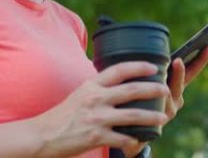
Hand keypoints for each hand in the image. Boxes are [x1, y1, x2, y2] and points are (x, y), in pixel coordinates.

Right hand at [30, 62, 170, 157]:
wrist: (41, 135)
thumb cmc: (62, 116)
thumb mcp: (80, 94)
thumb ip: (98, 88)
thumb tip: (117, 81)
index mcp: (92, 85)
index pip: (119, 69)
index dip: (139, 66)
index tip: (153, 67)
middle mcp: (96, 98)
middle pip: (131, 90)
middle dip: (153, 89)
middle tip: (166, 89)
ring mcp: (97, 118)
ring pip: (132, 115)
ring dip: (151, 116)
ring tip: (163, 117)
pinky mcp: (96, 136)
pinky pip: (122, 138)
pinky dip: (133, 140)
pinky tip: (140, 141)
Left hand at [121, 48, 207, 157]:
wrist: (134, 133)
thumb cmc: (144, 100)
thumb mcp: (153, 82)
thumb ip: (157, 71)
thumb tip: (149, 46)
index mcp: (177, 88)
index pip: (191, 73)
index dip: (199, 61)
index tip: (207, 47)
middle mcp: (176, 101)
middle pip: (179, 85)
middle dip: (179, 73)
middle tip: (178, 61)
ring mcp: (167, 113)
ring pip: (166, 97)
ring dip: (162, 88)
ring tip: (160, 78)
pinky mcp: (156, 123)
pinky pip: (155, 111)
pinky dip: (151, 104)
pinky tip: (143, 98)